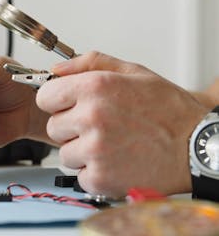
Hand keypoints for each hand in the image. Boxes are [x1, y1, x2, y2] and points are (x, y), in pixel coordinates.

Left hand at [36, 51, 208, 197]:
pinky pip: (79, 175)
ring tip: (110, 145)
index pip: (44, 97)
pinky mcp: (100, 178)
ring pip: (64, 153)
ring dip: (81, 152)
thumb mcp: (133, 72)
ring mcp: (95, 150)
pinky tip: (115, 162)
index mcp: (95, 88)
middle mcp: (91, 118)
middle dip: (71, 128)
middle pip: (52, 127)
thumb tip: (57, 69)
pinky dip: (94, 172)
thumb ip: (90, 63)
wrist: (197, 146)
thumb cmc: (168, 111)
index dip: (56, 102)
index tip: (67, 106)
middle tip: (98, 127)